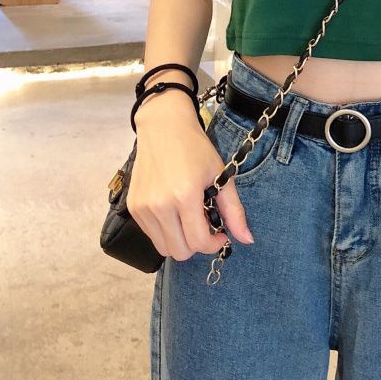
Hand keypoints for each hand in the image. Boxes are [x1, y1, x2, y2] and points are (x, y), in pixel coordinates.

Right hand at [128, 98, 254, 260]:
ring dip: (180, 240)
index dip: (214, 244)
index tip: (221, 233)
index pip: (198, 242)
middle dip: (197, 244)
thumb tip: (247, 239)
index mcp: (184, 196)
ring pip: (163, 248)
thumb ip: (234, 211)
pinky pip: (151, 235)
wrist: (163, 127)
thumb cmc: (195, 149)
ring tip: (189, 218)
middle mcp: (159, 205)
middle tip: (205, 224)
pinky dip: (166, 231)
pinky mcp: (132, 207)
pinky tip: (175, 211)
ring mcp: (142, 208)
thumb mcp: (220, 176)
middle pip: (180, 252)